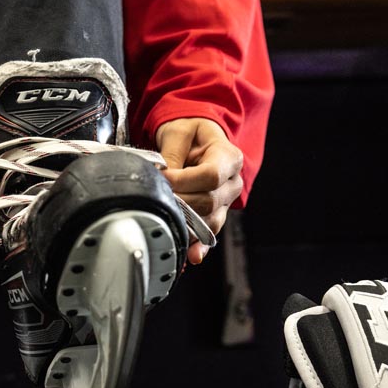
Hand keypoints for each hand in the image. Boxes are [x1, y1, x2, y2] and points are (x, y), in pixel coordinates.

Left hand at [156, 117, 243, 264]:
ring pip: (209, 221)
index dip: (184, 181)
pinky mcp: (215, 214)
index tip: (162, 178)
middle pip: (209, 201)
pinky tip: (193, 255)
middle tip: (155, 198)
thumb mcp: (178, 133)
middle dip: (179, 203)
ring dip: (185, 223)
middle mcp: (232, 182)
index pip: (211, 176)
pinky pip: (209, 232)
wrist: (196, 140)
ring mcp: (226, 201)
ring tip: (163, 220)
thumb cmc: (189, 132)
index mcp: (229, 157)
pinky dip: (200, 244)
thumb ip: (171, 155)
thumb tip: (160, 179)